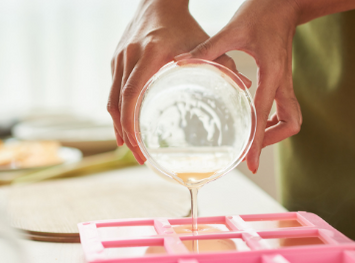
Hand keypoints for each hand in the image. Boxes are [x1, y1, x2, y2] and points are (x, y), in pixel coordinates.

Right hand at [108, 0, 251, 163]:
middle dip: (125, 133)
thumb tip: (244, 87)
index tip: (139, 146)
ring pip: (111, 98)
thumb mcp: (202, 42)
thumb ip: (223, 64)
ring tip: (129, 145)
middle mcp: (129, 57)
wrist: (158, 1)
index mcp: (149, 55)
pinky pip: (113, 89)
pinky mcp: (116, 59)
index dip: (132, 124)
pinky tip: (125, 123)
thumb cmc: (183, 24)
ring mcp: (119, 58)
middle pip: (117, 103)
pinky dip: (117, 109)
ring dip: (118, 124)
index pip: (132, 96)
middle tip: (137, 154)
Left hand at [175, 0, 302, 173]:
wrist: (287, 0)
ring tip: (253, 137)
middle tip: (251, 149)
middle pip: (290, 123)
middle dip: (273, 140)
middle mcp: (283, 82)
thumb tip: (181, 63)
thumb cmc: (263, 11)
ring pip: (292, 118)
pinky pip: (286, 107)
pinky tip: (256, 116)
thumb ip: (207, 50)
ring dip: (275, 131)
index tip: (251, 164)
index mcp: (272, 74)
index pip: (265, 116)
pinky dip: (274, 118)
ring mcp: (286, 81)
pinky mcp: (284, 78)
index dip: (258, 143)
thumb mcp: (233, 30)